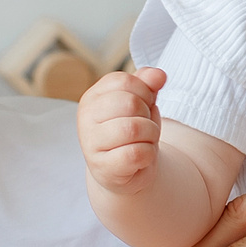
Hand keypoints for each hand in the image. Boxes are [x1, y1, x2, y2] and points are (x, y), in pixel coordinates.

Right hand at [78, 67, 165, 193]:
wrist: (126, 171)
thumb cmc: (132, 133)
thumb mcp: (141, 103)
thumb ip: (147, 84)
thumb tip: (159, 75)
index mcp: (93, 97)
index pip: (125, 81)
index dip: (145, 92)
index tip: (144, 106)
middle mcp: (86, 118)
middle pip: (130, 103)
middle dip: (148, 115)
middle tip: (144, 126)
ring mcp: (91, 144)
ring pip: (134, 128)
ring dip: (150, 135)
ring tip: (145, 140)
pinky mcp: (103, 167)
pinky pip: (136, 153)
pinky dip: (148, 154)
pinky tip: (141, 157)